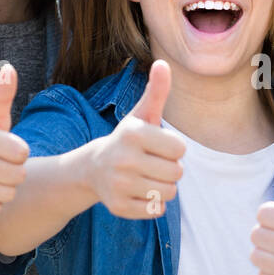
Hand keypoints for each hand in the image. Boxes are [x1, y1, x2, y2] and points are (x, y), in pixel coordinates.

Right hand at [79, 59, 184, 217]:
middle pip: (177, 173)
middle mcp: (122, 159)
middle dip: (170, 169)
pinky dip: (153, 204)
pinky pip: (155, 211)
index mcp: (133, 133)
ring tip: (146, 177)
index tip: (156, 146)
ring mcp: (118, 184)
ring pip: (169, 193)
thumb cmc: (128, 139)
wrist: (93, 168)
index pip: (180, 149)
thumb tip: (162, 63)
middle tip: (152, 163)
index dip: (173, 149)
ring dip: (164, 187)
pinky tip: (138, 192)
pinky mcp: (118, 207)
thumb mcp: (141, 114)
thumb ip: (156, 90)